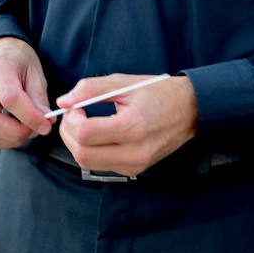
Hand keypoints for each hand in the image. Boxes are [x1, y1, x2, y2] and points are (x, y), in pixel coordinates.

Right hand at [0, 37, 51, 150]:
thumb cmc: (16, 61)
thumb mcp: (34, 72)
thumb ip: (39, 99)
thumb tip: (45, 124)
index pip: (10, 99)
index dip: (30, 117)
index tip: (46, 126)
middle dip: (17, 133)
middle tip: (34, 129)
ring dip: (10, 140)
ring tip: (25, 129)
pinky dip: (0, 140)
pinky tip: (11, 130)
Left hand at [56, 73, 196, 176]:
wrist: (190, 110)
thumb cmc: (158, 93)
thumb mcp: (124, 83)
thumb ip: (90, 89)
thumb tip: (63, 101)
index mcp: (133, 126)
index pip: (86, 134)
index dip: (72, 120)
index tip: (75, 107)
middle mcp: (135, 152)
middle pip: (82, 154)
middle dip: (69, 134)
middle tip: (73, 116)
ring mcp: (135, 165)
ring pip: (88, 163)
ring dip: (77, 144)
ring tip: (83, 124)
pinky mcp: (134, 170)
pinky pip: (101, 165)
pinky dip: (91, 150)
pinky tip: (98, 135)